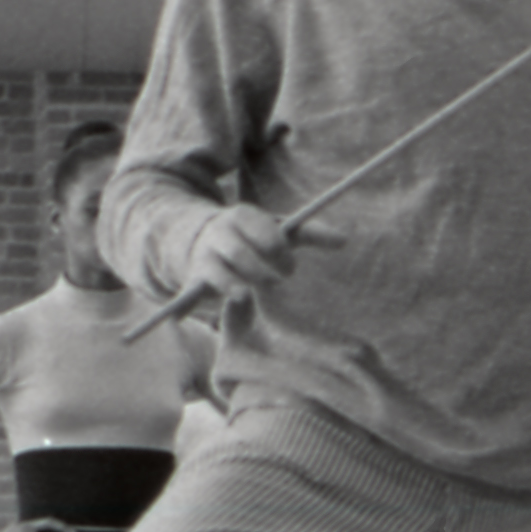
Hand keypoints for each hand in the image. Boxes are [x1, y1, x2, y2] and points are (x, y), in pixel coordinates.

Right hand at [185, 201, 334, 302]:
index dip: (282, 253)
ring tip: (247, 296)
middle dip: (262, 271)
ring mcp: (205, 257)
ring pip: (220, 273)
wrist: (198, 237)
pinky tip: (185, 317)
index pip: (267, 235)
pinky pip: (190, 294)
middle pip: (242, 254)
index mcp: (243, 215)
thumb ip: (310, 233)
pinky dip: (186, 306)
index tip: (290, 266)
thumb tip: (345, 239)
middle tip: (274, 282)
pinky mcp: (193, 281)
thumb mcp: (277, 228)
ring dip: (236, 286)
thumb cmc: (250, 236)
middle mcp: (220, 233)